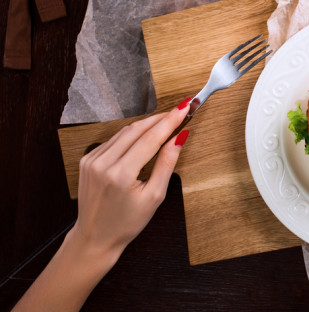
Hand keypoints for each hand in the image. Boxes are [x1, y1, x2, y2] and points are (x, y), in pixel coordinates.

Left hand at [13, 98, 191, 311]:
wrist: (95, 237)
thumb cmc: (127, 222)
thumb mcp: (154, 196)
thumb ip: (166, 164)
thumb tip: (179, 138)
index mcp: (121, 175)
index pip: (150, 138)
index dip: (170, 121)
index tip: (185, 108)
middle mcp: (103, 164)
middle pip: (137, 130)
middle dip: (160, 119)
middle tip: (179, 111)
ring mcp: (92, 160)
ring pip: (125, 132)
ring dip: (146, 125)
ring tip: (165, 122)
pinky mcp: (87, 159)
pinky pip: (114, 140)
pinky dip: (131, 135)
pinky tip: (144, 136)